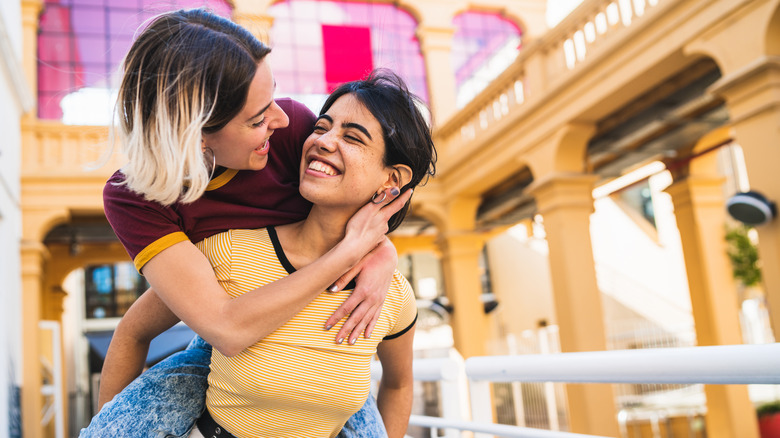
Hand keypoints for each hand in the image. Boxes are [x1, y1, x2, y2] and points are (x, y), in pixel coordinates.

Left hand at [325, 187, 410, 343]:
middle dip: (346, 330)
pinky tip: (367, 335)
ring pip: (366, 320)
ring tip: (350, 343)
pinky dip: (371, 326)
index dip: (335, 318)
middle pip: (356, 318)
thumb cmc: (369, 257)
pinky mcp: (382, 300)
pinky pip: (376, 316)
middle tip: (337, 341)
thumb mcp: (355, 264)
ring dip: (358, 332)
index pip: (346, 308)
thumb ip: (343, 278)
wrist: (388, 255)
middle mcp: (372, 298)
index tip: (327, 327)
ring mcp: (378, 300)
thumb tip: (330, 290)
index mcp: (363, 290)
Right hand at [340, 187, 410, 259]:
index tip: (411, 190)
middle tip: (388, 201)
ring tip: (371, 215)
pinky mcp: (374, 241)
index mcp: (384, 216)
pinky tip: (367, 228)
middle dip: (389, 207)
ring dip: (379, 218)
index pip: (398, 204)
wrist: (353, 248)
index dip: (405, 196)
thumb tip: (397, 189)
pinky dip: (373, 227)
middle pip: (389, 214)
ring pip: (382, 223)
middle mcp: (385, 225)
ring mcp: (380, 234)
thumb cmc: (359, 227)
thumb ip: (383, 199)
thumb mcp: (370, 209)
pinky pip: (376, 231)